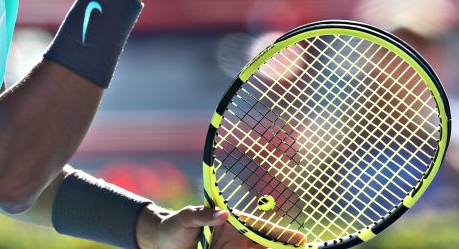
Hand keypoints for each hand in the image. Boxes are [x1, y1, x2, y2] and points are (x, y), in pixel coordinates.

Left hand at [136, 205, 306, 248]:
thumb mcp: (185, 218)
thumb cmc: (172, 227)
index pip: (263, 229)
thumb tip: (223, 214)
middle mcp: (238, 239)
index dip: (282, 235)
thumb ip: (201, 214)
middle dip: (284, 247)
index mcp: (233, 224)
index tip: (300, 240)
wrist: (158, 244)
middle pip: (267, 245)